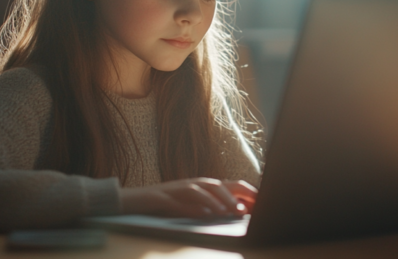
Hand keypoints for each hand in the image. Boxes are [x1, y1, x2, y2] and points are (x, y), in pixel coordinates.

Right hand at [120, 178, 257, 218]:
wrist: (133, 200)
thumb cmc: (166, 204)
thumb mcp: (192, 206)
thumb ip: (213, 207)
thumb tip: (238, 210)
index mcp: (203, 186)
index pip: (232, 186)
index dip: (249, 193)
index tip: (264, 202)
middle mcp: (194, 184)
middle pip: (223, 184)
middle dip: (241, 193)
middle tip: (257, 205)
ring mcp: (180, 188)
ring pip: (206, 189)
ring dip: (222, 199)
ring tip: (235, 210)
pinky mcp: (166, 196)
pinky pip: (184, 200)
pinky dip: (198, 206)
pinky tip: (207, 213)